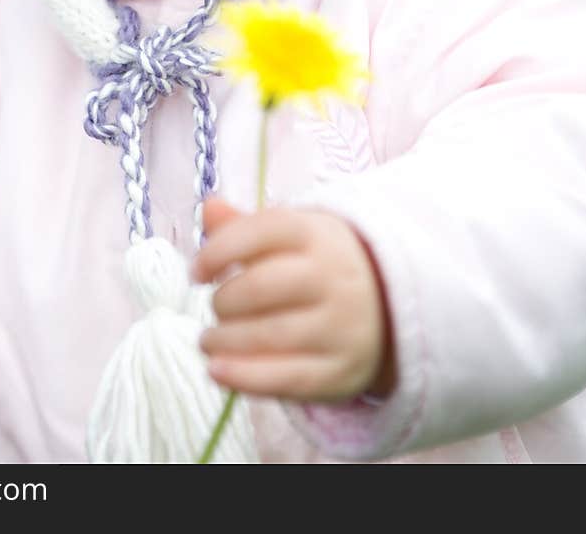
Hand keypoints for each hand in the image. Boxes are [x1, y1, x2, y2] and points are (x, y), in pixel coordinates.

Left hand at [192, 197, 395, 402]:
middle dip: (224, 300)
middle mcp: (333, 276)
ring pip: (270, 335)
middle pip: (260, 286)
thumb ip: (244, 225)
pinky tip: (217, 370)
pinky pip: (286, 378)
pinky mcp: (340, 372)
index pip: (260, 231)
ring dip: (225, 340)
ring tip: (208, 341)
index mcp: (316, 233)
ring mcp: (341, 327)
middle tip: (214, 307)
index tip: (196, 271)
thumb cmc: (318, 266)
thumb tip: (208, 208)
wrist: (388, 309)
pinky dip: (244, 377)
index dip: (218, 250)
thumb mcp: (290, 237)